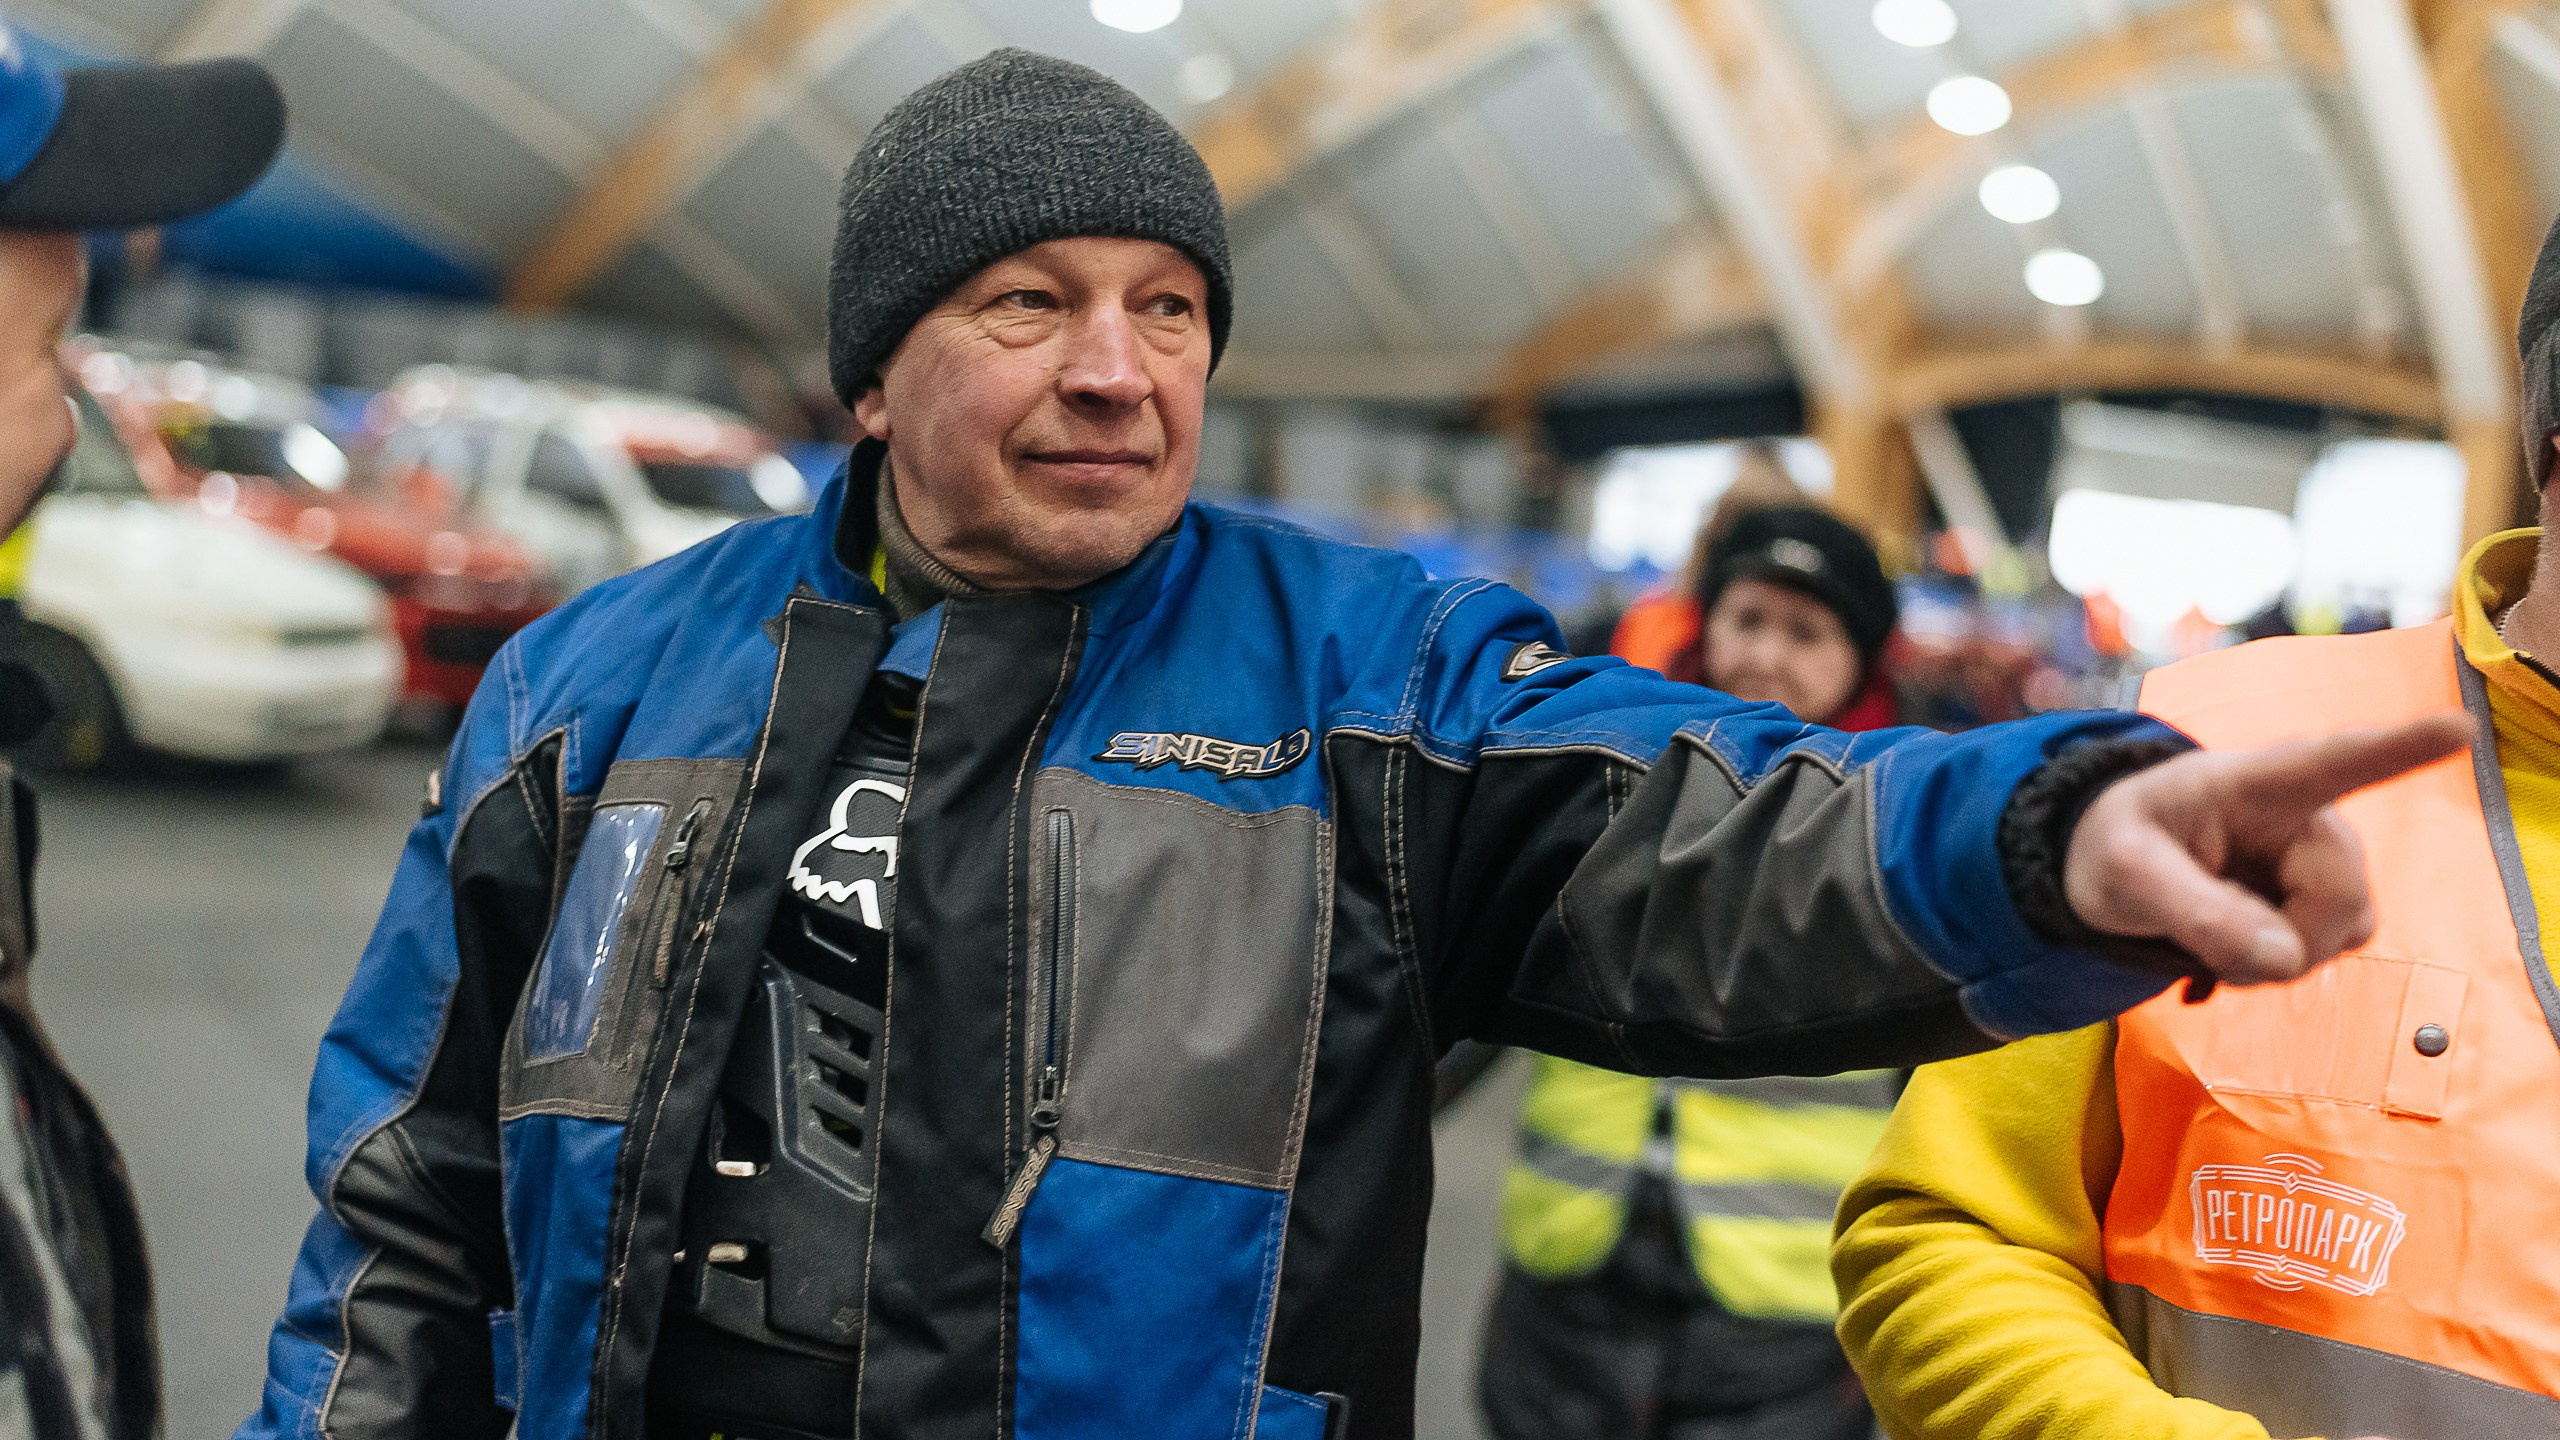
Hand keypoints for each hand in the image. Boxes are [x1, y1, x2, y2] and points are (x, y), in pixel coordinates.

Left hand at [2064, 714, 2471, 983]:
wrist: (2124, 864)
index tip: (2457, 726)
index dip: (2400, 747)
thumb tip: (2285, 959)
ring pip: (2339, 934)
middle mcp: (2312, 813)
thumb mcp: (2125, 872)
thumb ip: (2196, 912)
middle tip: (2204, 926)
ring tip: (2216, 920)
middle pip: (2339, 899)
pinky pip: (2327, 952)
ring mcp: (2328, 859)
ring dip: (2272, 953)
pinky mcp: (2331, 900)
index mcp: (2257, 780)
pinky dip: (2277, 961)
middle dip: (2277, 937)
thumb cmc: (2121, 845)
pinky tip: (2241, 935)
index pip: (2336, 760)